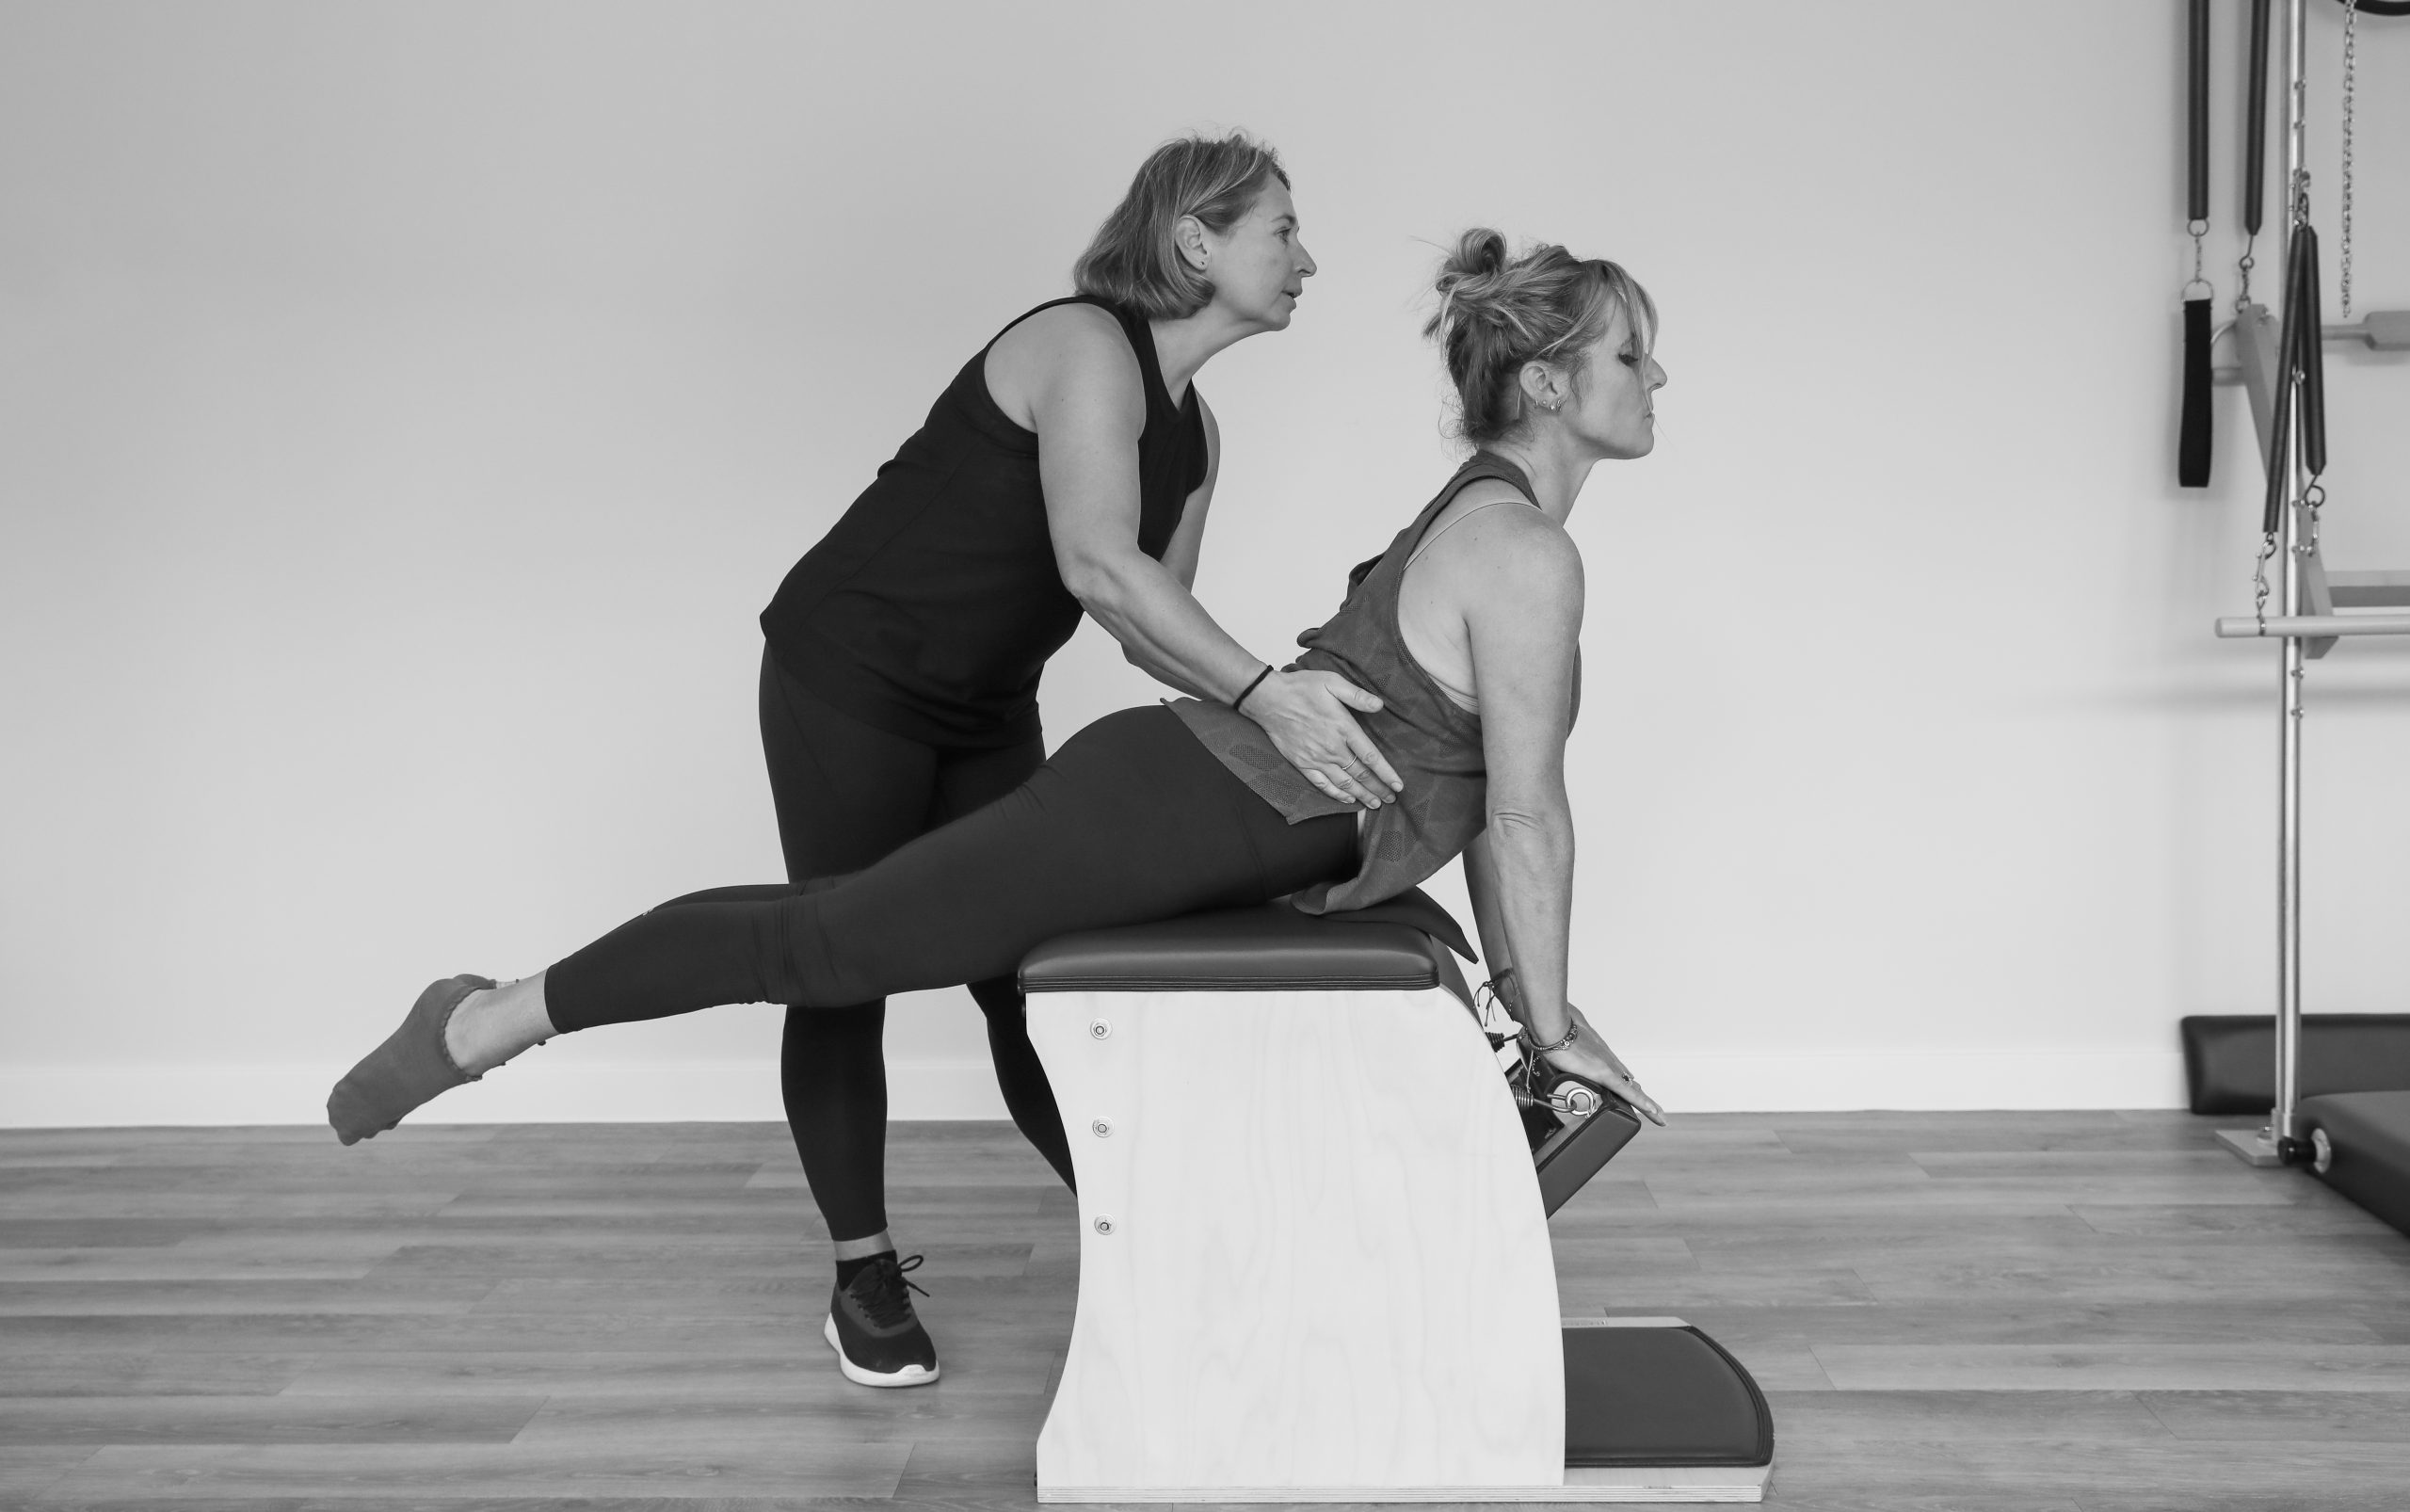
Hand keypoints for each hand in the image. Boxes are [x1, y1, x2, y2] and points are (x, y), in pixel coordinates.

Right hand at [1240, 669, 1404, 807]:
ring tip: (1375, 804)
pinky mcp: (1302, 763)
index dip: (1387, 773)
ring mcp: (1316, 758)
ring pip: (1344, 783)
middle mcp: (1332, 748)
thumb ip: (1357, 695)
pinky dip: (1336, 794)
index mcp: (1343, 728)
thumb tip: (1379, 705)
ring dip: (1361, 795)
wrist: (1268, 699)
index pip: (1371, 757)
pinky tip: (1347, 800)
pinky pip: (1322, 784)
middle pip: (1360, 774)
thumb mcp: (1332, 682)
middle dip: (1378, 788)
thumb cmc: (1301, 688)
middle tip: (1392, 799)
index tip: (1399, 785)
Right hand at [1540, 1004, 1665, 1125]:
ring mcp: (1607, 1067)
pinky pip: (1628, 1093)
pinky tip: (1654, 1112)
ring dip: (1646, 1103)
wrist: (1551, 1026)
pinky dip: (1643, 1103)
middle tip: (1653, 1109)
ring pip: (1633, 1090)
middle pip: (1628, 1083)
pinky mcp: (1605, 1074)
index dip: (1626, 1082)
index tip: (1633, 1088)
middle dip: (1639, 1096)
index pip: (1616, 1072)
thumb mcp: (1558, 1042)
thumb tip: (1549, 1050)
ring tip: (1658, 1115)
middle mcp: (1606, 1060)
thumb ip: (1559, 1048)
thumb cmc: (1552, 1029)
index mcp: (1597, 1054)